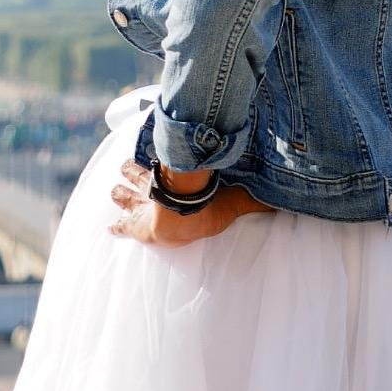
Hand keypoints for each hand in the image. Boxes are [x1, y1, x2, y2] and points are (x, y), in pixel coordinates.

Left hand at [108, 158, 275, 245]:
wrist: (188, 211)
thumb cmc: (211, 201)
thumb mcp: (236, 197)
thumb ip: (253, 196)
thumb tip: (280, 197)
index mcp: (178, 179)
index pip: (163, 169)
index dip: (157, 166)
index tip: (148, 160)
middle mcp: (160, 186)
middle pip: (141, 177)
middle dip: (132, 174)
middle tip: (123, 168)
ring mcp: (147, 205)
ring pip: (129, 195)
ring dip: (122, 194)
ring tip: (113, 191)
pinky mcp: (141, 226)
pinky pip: (125, 227)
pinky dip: (119, 228)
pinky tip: (111, 230)